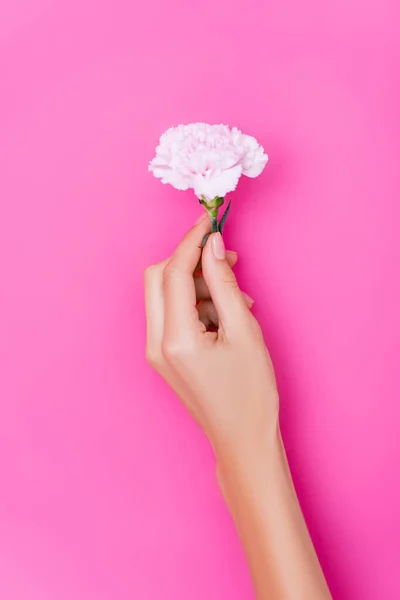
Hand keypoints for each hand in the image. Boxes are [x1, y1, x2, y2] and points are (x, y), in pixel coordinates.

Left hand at [144, 213, 278, 457]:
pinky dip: (197, 305)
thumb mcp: (245, 330)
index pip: (173, 272)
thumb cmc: (250, 391)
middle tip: (226, 260)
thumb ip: (225, 283)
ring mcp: (156, 351)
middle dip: (190, 262)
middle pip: (158, 278)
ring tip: (239, 300)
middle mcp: (156, 343)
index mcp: (175, 339)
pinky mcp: (164, 355)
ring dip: (198, 285)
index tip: (210, 221)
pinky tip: (228, 315)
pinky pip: (172, 314)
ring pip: (165, 295)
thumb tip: (213, 245)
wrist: (242, 438)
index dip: (191, 241)